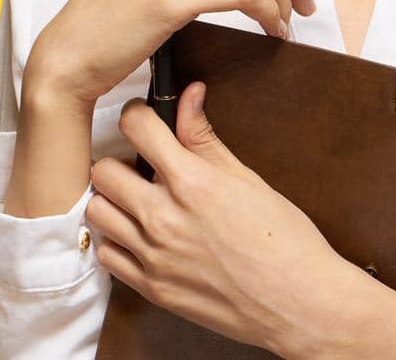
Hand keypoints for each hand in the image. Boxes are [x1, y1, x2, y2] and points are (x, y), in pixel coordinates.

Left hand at [87, 82, 360, 356]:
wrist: (298, 301)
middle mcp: (164, 218)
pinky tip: (142, 236)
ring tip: (139, 201)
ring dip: (114, 201)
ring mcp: (153, 256)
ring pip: (98, 212)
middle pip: (103, 171)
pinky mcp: (151, 288)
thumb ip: (206, 137)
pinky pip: (107, 255)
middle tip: (142, 166)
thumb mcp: (247, 179)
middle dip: (120, 159)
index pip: (136, 127)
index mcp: (192, 182)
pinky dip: (118, 241)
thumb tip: (190, 93)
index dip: (137, 114)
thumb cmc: (284, 239)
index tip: (144, 118)